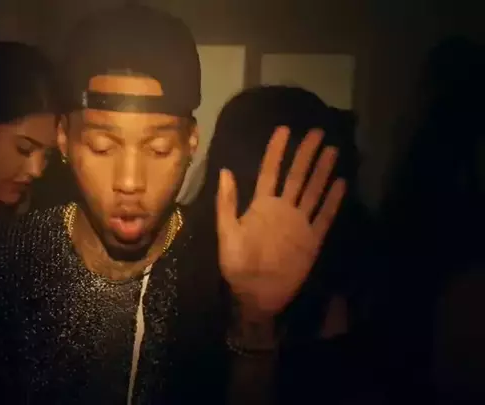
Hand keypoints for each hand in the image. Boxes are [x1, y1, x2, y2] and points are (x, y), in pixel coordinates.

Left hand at [217, 127, 345, 320]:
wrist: (256, 294)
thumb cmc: (237, 265)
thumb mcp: (227, 232)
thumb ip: (227, 203)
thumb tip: (225, 171)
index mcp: (261, 206)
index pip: (270, 172)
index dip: (276, 151)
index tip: (285, 130)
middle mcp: (283, 209)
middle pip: (297, 176)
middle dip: (306, 154)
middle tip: (317, 132)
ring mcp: (299, 223)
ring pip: (313, 191)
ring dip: (322, 171)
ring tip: (333, 150)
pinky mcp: (312, 239)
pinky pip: (325, 217)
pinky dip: (333, 201)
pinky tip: (342, 183)